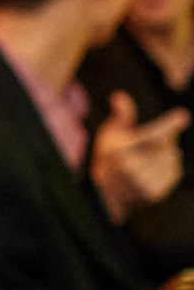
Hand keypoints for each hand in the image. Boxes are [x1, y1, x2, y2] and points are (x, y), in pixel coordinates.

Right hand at [92, 91, 188, 223]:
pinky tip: (155, 168)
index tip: (183, 116)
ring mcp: (144, 182)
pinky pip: (174, 172)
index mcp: (121, 151)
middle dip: (165, 138)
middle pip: (165, 145)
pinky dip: (170, 166)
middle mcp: (132, 168)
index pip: (150, 135)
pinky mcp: (154, 192)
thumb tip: (120, 96)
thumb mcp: (109, 134)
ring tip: (150, 156)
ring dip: (167, 153)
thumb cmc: (109, 156)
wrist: (106, 192)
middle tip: (152, 140)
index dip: (169, 125)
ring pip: (172, 158)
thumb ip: (121, 115)